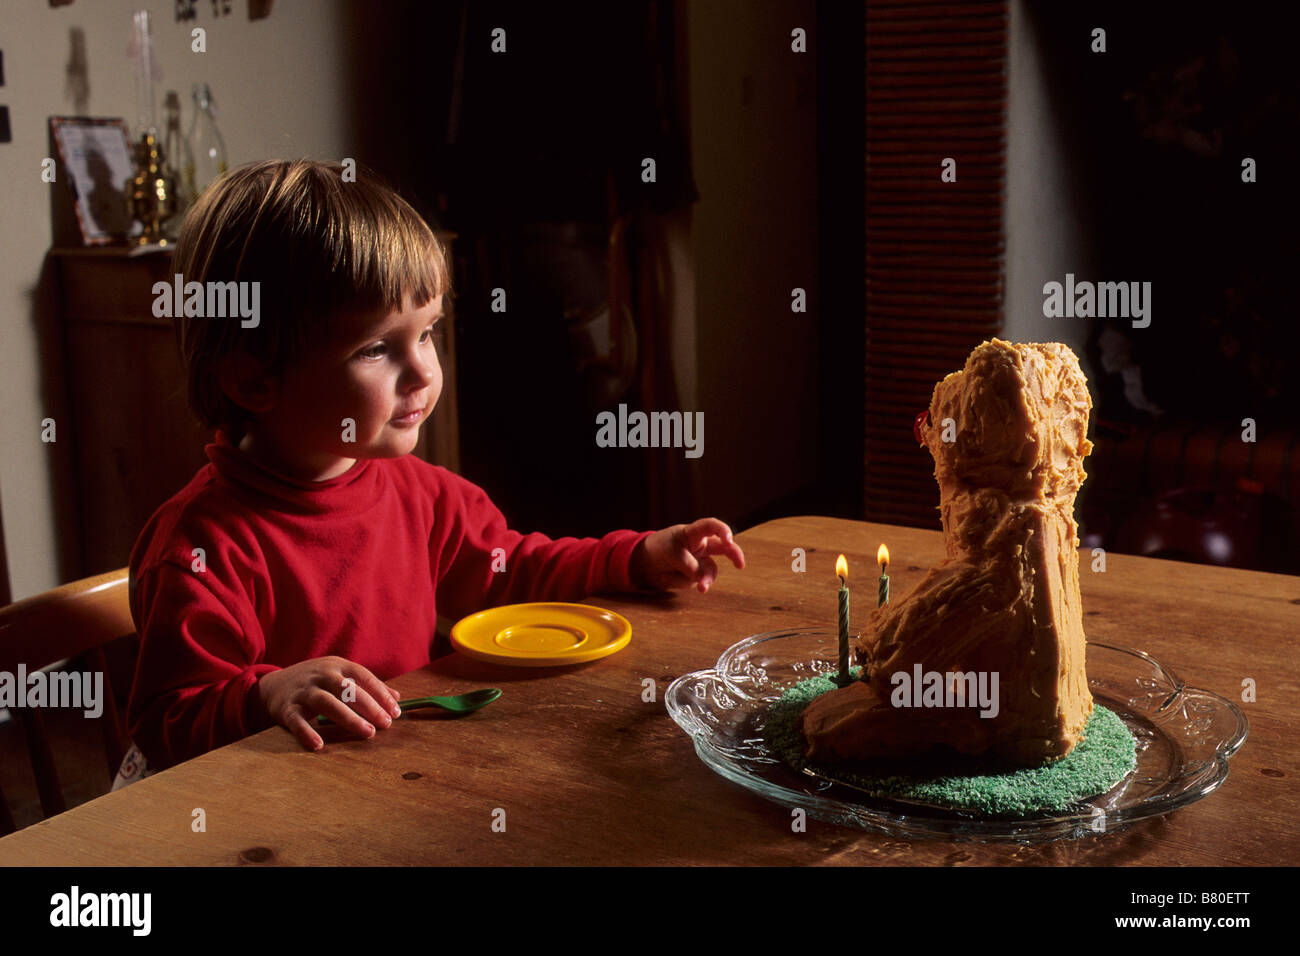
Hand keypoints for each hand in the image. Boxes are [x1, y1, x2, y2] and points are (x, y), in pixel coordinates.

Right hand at [257, 656, 402, 752]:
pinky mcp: (286, 708)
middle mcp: (321, 675)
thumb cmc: (316, 682)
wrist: (273, 685)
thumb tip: (397, 697)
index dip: (381, 693)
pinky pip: (297, 721)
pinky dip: (307, 733)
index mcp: (337, 665)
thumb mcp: (340, 676)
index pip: (363, 676)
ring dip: (349, 718)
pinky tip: (319, 745)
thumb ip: (366, 686)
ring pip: (327, 702)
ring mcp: (303, 691)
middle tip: (385, 724)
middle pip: (347, 689)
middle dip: (369, 706)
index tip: (395, 712)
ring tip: (368, 733)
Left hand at [632, 518, 744, 592]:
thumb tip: (703, 581)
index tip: (729, 541)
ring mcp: (699, 561)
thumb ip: (689, 566)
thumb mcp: (672, 554)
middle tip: (740, 565)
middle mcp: (701, 546)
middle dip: (734, 556)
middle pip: (724, 549)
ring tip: (698, 587)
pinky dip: (679, 581)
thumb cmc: (658, 548)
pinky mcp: (694, 575)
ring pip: (708, 572)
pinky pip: (694, 581)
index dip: (723, 531)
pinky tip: (665, 576)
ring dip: (702, 580)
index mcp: (694, 533)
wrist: (644, 563)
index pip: (712, 526)